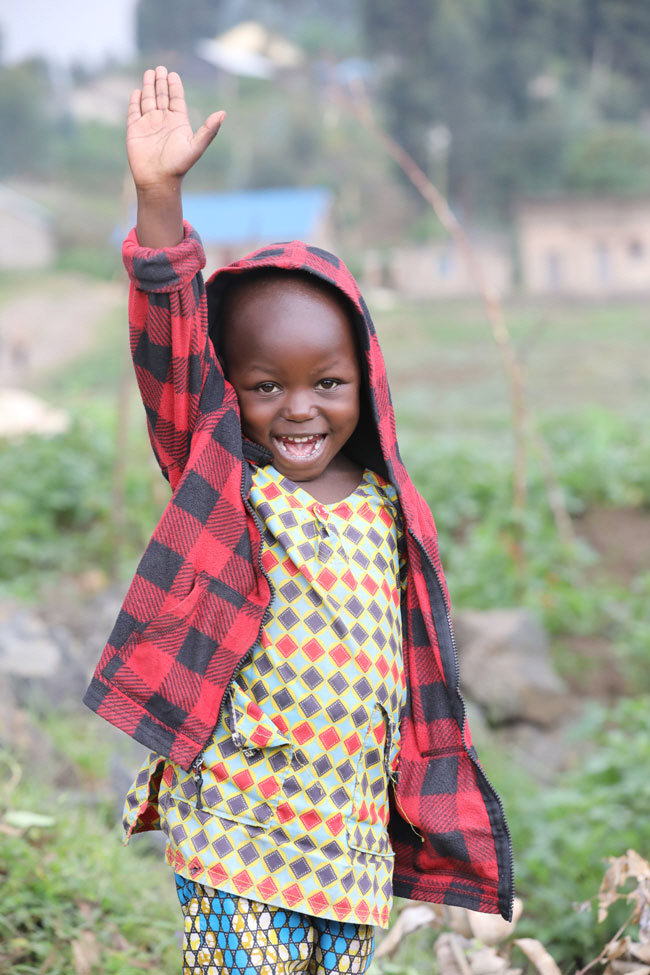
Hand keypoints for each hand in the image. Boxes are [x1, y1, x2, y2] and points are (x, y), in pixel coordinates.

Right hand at [126, 65, 224, 191]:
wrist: (158, 180)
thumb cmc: (178, 165)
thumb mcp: (196, 146)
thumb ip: (209, 130)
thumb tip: (223, 113)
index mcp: (178, 122)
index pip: (176, 99)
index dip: (175, 87)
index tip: (174, 74)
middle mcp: (163, 121)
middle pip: (162, 96)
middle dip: (161, 82)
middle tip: (161, 68)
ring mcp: (149, 124)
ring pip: (148, 100)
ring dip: (149, 87)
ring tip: (150, 72)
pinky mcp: (135, 129)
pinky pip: (134, 111)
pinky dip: (135, 101)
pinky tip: (137, 92)